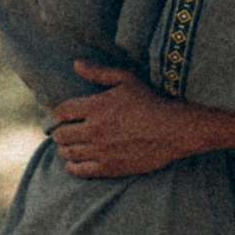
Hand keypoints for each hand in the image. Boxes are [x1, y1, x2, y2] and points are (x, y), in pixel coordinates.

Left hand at [51, 62, 211, 179]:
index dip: (59, 113)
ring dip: (65, 148)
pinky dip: (72, 166)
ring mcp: (101, 151)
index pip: (62, 112)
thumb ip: (99, 72)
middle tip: (64, 131)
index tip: (63, 115)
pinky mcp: (109, 168)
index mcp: (96, 106)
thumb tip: (75, 64)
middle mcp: (95, 130)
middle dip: (60, 131)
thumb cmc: (152, 101)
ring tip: (70, 145)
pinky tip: (75, 161)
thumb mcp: (127, 79)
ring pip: (68, 152)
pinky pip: (79, 170)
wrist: (175, 130)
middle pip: (61, 134)